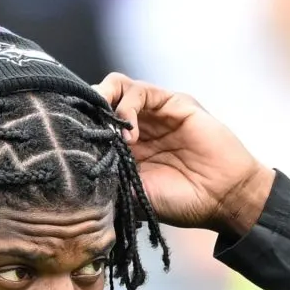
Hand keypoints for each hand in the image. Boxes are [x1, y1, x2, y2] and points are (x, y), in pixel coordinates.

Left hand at [92, 73, 274, 234]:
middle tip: (78, 127)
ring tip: (105, 131)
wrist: (223, 199)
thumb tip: (76, 172)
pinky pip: (140, 91)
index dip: (77, 126)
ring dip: (103, 103)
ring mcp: (154, 113)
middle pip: (99, 100)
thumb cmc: (181, 202)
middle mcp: (136, 126)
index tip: (66, 140)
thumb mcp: (134, 196)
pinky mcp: (173, 103)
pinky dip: (126, 108)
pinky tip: (129, 136)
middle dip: (85, 108)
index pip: (91, 124)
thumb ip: (109, 180)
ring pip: (116, 87)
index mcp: (124, 148)